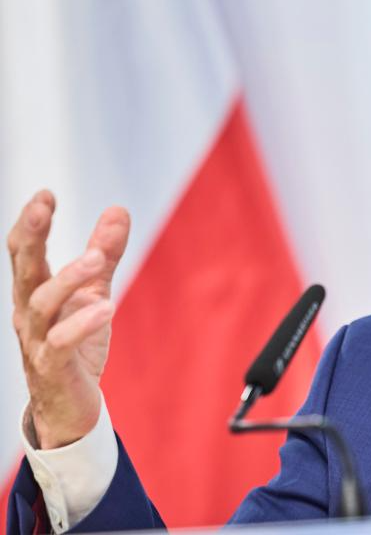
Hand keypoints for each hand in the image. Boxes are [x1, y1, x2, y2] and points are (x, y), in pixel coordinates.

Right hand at [8, 191, 129, 448]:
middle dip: (32, 237)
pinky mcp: (53, 367)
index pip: (23, 252)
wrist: (69, 405)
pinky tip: (105, 308)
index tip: (45, 194)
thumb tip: (118, 210)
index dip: (30, 223)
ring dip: (67, 279)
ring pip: (41, 305)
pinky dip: (81, 324)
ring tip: (95, 260)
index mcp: (34, 292)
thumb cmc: (76, 344)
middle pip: (23, 270)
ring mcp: (36, 341)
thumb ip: (104, 253)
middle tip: (44, 207)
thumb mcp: (93, 292)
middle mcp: (28, 313)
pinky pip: (61, 343)